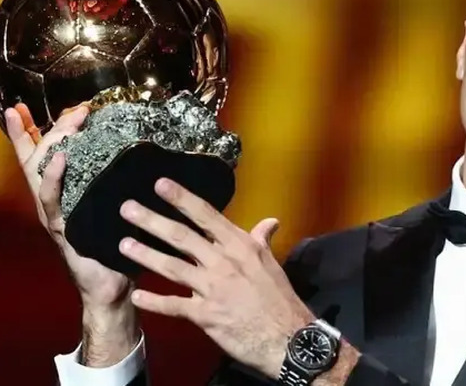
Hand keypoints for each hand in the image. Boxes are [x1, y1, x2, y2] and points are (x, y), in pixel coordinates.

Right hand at [5, 106, 138, 364]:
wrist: (112, 285)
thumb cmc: (114, 244)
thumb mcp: (109, 206)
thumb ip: (110, 182)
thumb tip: (131, 149)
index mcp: (61, 193)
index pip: (37, 157)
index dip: (25, 133)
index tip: (17, 108)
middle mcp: (50, 201)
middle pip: (39, 157)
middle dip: (51, 129)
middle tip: (75, 109)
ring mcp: (52, 214)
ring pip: (41, 173)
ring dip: (55, 146)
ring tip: (70, 125)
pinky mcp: (60, 228)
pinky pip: (52, 200)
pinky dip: (53, 178)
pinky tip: (61, 160)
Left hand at [118, 178, 314, 378]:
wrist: (286, 335)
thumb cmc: (279, 296)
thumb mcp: (271, 262)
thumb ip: (261, 240)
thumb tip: (269, 222)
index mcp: (240, 246)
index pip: (206, 216)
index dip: (182, 199)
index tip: (160, 185)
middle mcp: (223, 262)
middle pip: (182, 237)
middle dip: (152, 221)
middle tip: (127, 209)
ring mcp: (212, 288)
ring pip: (172, 267)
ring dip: (146, 255)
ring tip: (123, 245)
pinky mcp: (205, 315)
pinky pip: (174, 306)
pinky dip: (154, 301)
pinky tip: (137, 296)